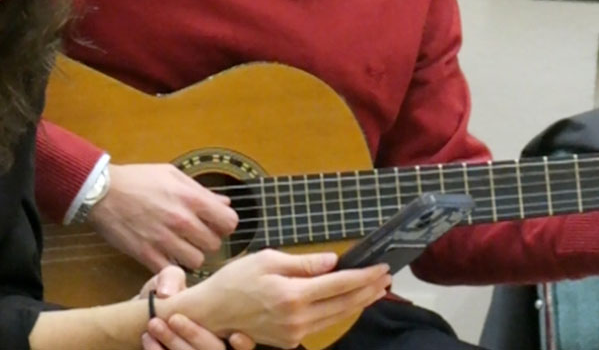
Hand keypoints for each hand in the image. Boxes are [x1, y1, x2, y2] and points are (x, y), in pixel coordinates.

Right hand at [90, 163, 238, 270]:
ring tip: (183, 247)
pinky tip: (166, 256)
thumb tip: (224, 203)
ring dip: (192, 255)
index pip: (229, 222)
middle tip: (198, 236)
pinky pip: (170, 270)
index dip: (225, 224)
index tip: (216, 224)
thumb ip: (201, 191)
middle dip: (209, 240)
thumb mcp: (173, 175)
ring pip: (197, 261)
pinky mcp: (146, 255)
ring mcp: (164, 240)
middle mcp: (182, 221)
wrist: (102, 192)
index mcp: (192, 199)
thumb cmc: (138, 179)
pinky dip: (171, 267)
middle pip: (214, 244)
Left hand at [139, 267, 251, 349]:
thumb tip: (166, 293)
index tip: (234, 334)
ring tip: (153, 325)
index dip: (244, 344)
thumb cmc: (166, 295)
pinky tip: (148, 339)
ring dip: (174, 343)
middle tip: (173, 319)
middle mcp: (214, 344)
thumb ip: (171, 278)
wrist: (144, 314)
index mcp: (223, 324)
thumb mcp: (168, 280)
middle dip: (194, 335)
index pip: (244, 342)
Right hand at [165, 249, 391, 348]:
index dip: (364, 276)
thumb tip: (334, 261)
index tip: (382, 267)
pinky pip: (322, 323)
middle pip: (344, 304)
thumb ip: (305, 263)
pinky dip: (340, 311)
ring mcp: (294, 332)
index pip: (340, 284)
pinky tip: (349, 301)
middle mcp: (297, 318)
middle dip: (369, 290)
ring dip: (359, 302)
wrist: (210, 313)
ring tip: (377, 289)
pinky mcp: (289, 340)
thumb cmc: (235, 280)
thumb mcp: (268, 260)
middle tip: (388, 278)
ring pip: (337, 317)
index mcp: (293, 295)